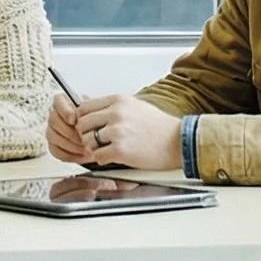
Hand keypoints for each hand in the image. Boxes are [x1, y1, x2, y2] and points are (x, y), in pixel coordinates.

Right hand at [46, 90, 92, 164]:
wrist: (98, 136)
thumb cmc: (96, 121)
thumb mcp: (97, 113)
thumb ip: (90, 112)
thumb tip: (89, 116)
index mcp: (64, 102)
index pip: (57, 101)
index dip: (64, 111)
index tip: (74, 119)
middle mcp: (55, 116)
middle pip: (54, 121)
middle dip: (71, 132)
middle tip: (85, 139)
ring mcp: (52, 131)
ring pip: (54, 137)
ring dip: (73, 145)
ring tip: (88, 149)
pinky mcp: (53, 146)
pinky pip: (57, 152)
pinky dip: (72, 155)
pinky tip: (84, 156)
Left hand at [65, 94, 181, 172]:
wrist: (178, 141)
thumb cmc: (160, 126)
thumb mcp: (135, 106)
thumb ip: (114, 107)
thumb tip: (94, 111)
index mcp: (118, 101)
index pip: (84, 107)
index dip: (83, 119)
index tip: (88, 127)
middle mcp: (116, 113)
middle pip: (82, 124)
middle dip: (86, 134)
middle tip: (96, 141)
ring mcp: (117, 131)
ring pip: (88, 140)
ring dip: (93, 148)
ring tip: (106, 150)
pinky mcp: (120, 150)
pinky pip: (97, 156)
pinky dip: (102, 160)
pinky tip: (112, 158)